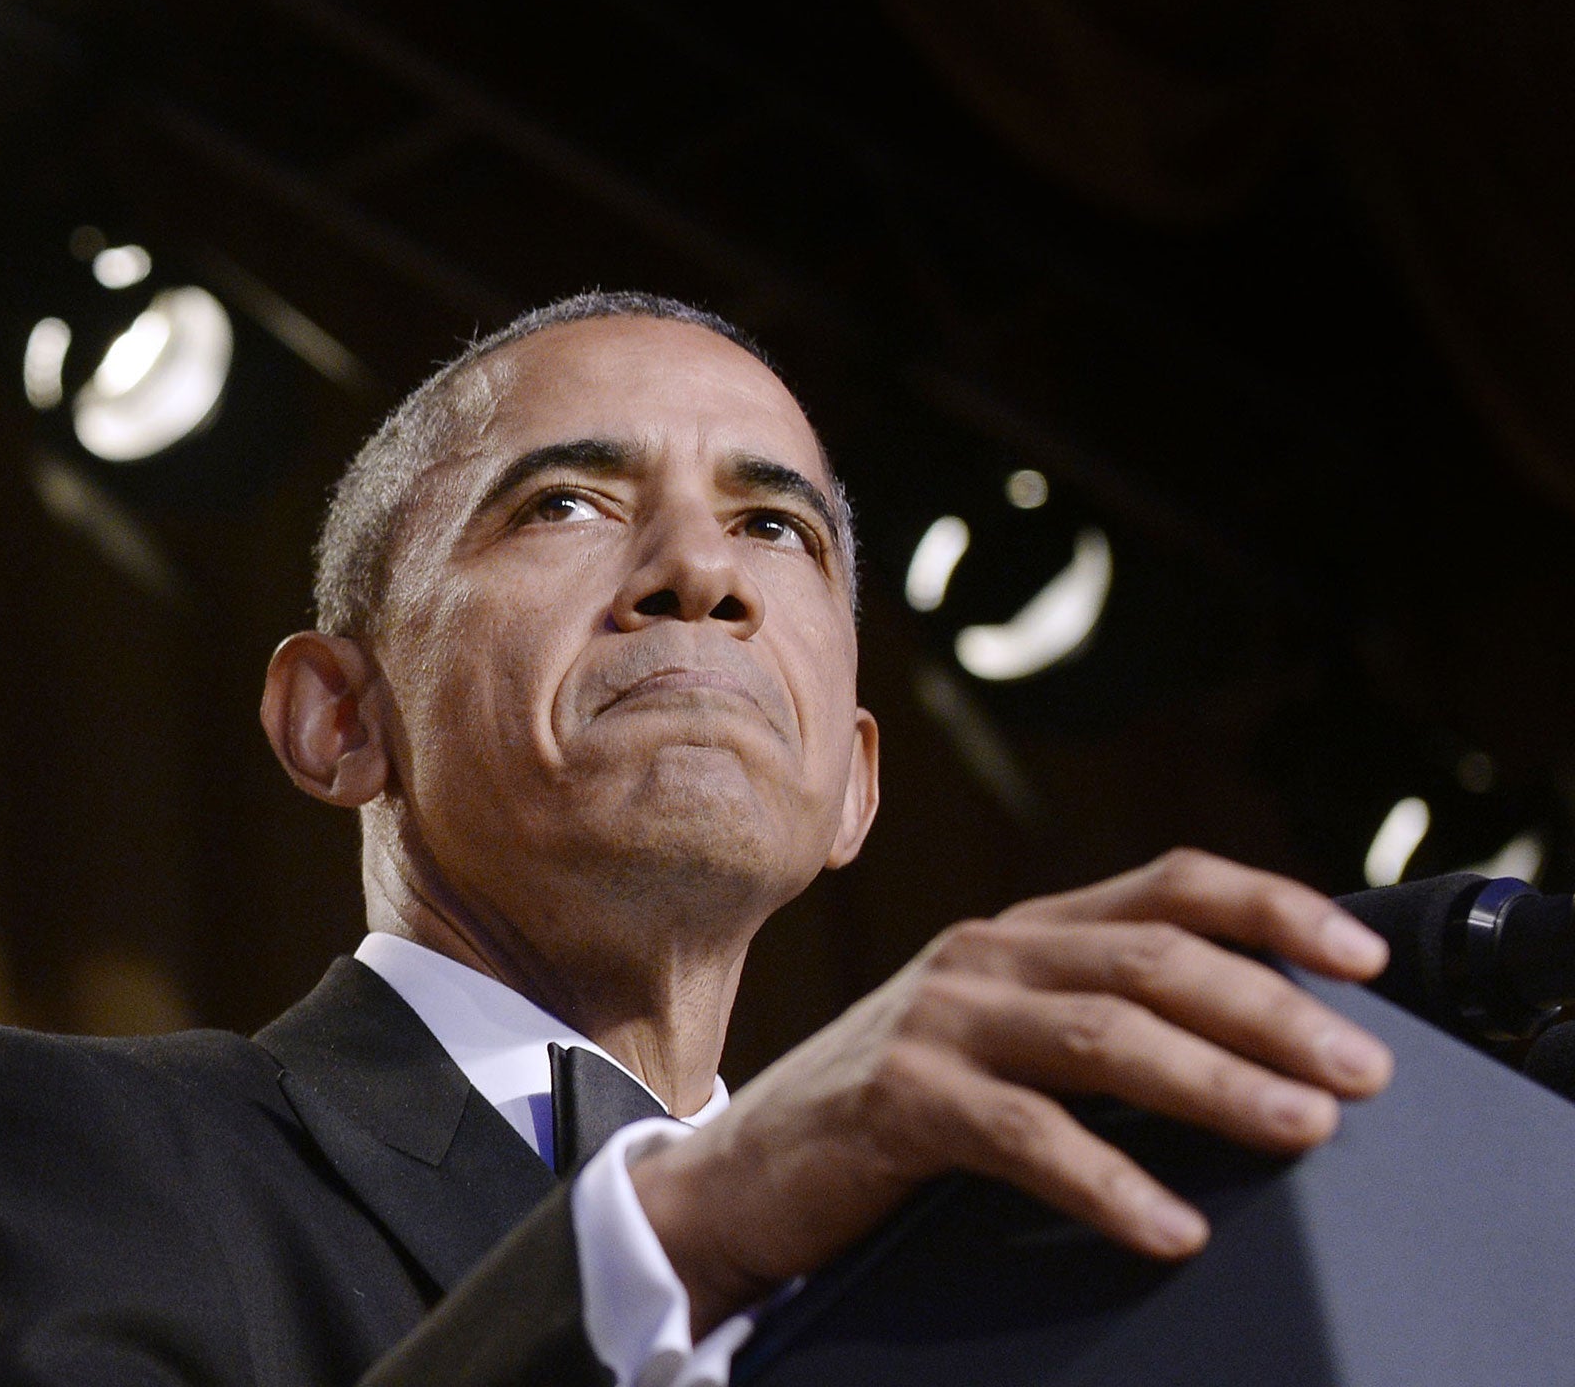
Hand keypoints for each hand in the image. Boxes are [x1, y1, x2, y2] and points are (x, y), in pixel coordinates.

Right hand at [628, 849, 1393, 1337]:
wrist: (746, 1172)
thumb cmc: (897, 1112)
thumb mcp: (999, 1042)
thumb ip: (1095, 1022)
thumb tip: (1261, 1055)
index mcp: (1021, 934)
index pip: (1166, 885)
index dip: (1272, 907)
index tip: (1364, 958)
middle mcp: (983, 957)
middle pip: (1150, 957)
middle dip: (1270, 1009)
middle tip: (1362, 1071)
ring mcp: (936, 1022)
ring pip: (1101, 1035)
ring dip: (1215, 1082)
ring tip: (1302, 1128)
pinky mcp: (899, 1099)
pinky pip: (1024, 1135)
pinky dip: (1108, 1181)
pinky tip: (1170, 1226)